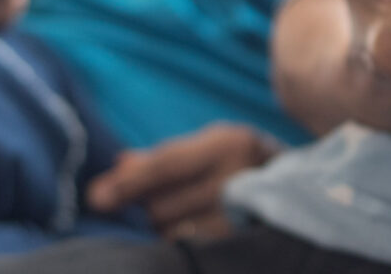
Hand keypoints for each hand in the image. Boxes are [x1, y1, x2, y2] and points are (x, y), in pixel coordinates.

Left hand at [87, 123, 279, 239]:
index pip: (166, 166)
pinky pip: (187, 246)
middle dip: (148, 205)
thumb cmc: (233, 163)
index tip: (97, 197)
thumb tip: (117, 166)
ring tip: (183, 213)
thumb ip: (158, 158)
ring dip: (163, 225)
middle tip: (163, 200)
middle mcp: (235, 178)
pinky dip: (178, 239)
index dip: (128, 182)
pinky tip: (186, 230)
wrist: (293, 187)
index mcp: (227, 145)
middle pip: (161, 205)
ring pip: (170, 230)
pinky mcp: (238, 242)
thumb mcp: (204, 147)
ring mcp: (239, 215)